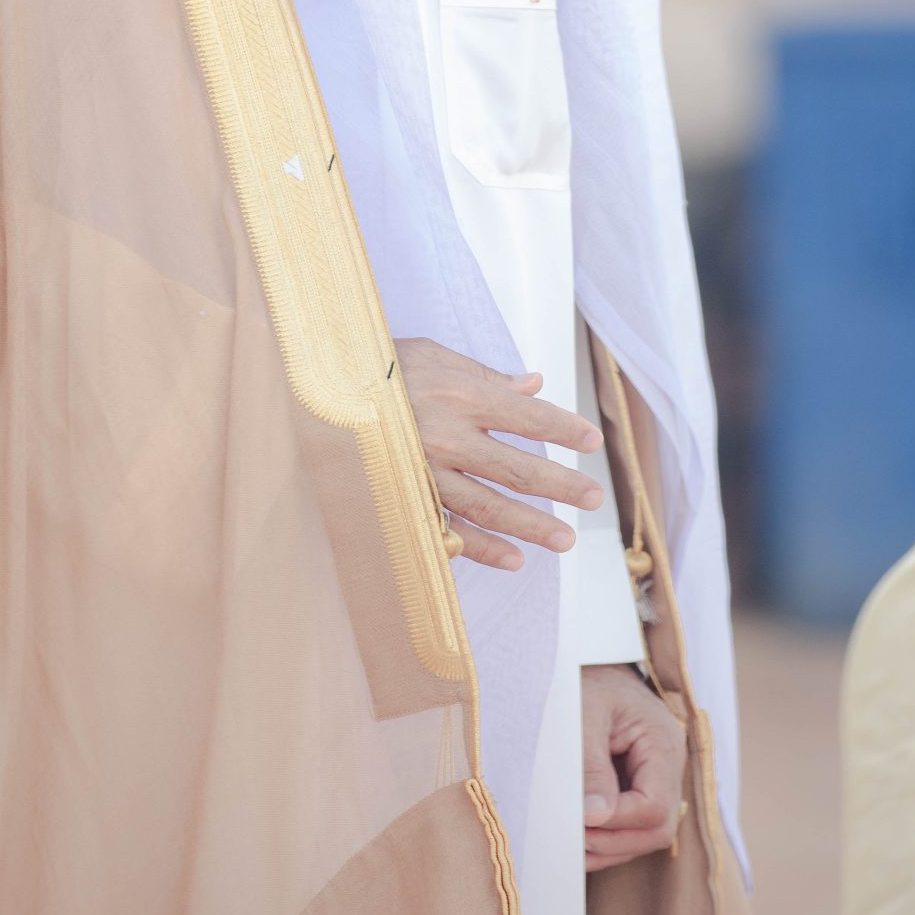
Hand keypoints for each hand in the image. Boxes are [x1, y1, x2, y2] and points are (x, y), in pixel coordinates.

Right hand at [394, 335, 604, 571]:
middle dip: (560, 485)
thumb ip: (486, 376)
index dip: (564, 429)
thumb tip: (533, 385)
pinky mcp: (406, 494)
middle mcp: (448, 435)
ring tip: (564, 540)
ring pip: (488, 504)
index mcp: (462, 394)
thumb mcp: (436, 355)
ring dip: (529, 525)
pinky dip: (482, 547)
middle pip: (517, 467)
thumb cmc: (381, 363)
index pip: (529, 417)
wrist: (321, 385)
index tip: (592, 442)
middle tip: (593, 498)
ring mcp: (426, 470)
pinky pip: (448, 527)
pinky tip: (513, 559)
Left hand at [581, 661, 686, 871]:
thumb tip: (595, 816)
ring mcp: (657, 777)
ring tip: (571, 839)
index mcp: (662, 741)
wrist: (583, 662)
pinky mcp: (639, 786)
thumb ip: (590, 764)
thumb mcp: (581, 714)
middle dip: (615, 841)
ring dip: (610, 846)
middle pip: (659, 828)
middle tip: (573, 835)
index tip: (580, 819)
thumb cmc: (582, 679)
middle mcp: (667, 764)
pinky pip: (633, 827)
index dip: (619, 822)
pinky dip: (607, 840)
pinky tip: (579, 839)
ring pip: (647, 835)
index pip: (655, 806)